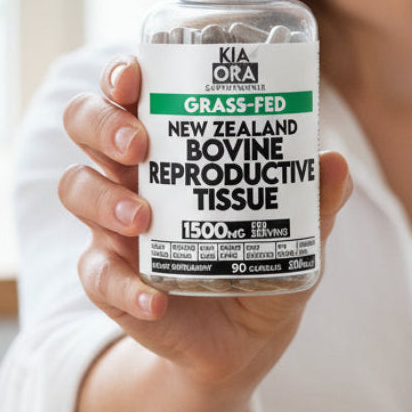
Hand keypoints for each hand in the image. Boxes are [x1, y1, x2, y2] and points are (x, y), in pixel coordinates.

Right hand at [59, 54, 351, 389]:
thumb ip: (316, 198)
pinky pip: (98, 276)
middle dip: (103, 123)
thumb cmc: (266, 255)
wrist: (248, 336)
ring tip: (144, 218)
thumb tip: (334, 162)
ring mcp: (115, 225)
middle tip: (139, 144)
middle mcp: (133, 172)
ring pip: (77, 188)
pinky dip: (123, 285)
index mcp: (172, 141)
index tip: (136, 77)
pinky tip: (155, 296)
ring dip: (104, 199)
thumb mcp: (299, 228)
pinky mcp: (112, 280)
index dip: (122, 75)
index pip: (130, 90)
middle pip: (86, 123)